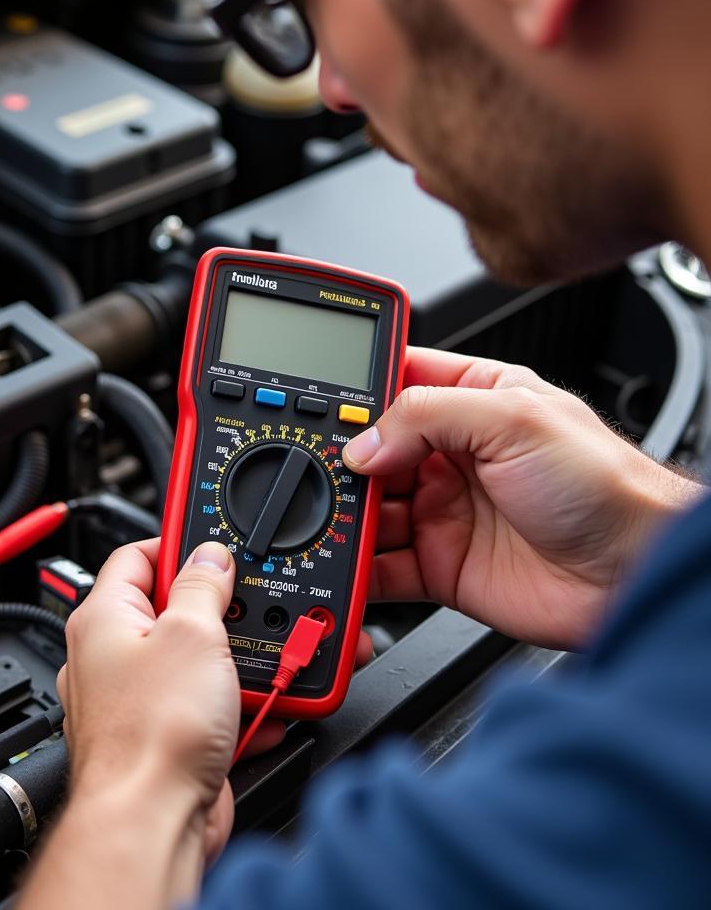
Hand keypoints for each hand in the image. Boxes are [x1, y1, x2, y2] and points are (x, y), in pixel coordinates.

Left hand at [57, 540, 273, 866]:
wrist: (152, 823)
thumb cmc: (150, 735)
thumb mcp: (192, 634)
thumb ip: (203, 585)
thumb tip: (209, 556)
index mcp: (104, 619)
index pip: (138, 555)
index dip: (179, 544)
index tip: (215, 545)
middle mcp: (112, 657)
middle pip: (174, 609)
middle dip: (221, 612)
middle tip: (250, 606)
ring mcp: (138, 700)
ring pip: (197, 661)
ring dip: (237, 662)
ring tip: (269, 659)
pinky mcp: (165, 737)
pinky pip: (207, 706)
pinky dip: (237, 704)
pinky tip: (263, 709)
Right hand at [344, 348, 704, 649]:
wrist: (636, 575)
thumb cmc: (606, 486)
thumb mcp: (515, 419)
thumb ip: (428, 415)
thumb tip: (364, 442)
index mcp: (472, 401)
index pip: (398, 382)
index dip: (358, 391)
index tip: (322, 404)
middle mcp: (451, 455)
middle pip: (372, 452)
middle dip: (344, 462)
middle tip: (320, 471)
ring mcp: (443, 511)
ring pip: (369, 510)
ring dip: (343, 516)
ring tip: (328, 518)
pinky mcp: (440, 565)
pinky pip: (382, 566)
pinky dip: (356, 568)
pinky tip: (344, 563)